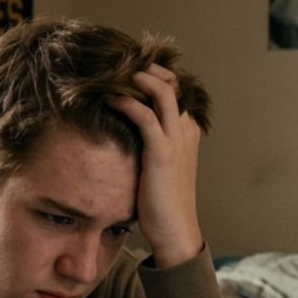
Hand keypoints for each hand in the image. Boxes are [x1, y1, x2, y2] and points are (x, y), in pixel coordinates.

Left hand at [107, 64, 203, 267]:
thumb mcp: (159, 168)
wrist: (174, 230)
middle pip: (171, 83)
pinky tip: (110, 100)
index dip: (154, 76)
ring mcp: (176, 140)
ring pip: (162, 92)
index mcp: (187, 132)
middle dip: (146, 69)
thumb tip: (124, 135)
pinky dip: (127, 103)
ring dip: (137, 79)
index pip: (175, 90)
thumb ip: (149, 147)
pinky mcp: (162, 153)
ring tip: (114, 77)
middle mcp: (185, 130)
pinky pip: (145, 116)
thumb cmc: (162, 203)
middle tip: (118, 67)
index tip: (128, 72)